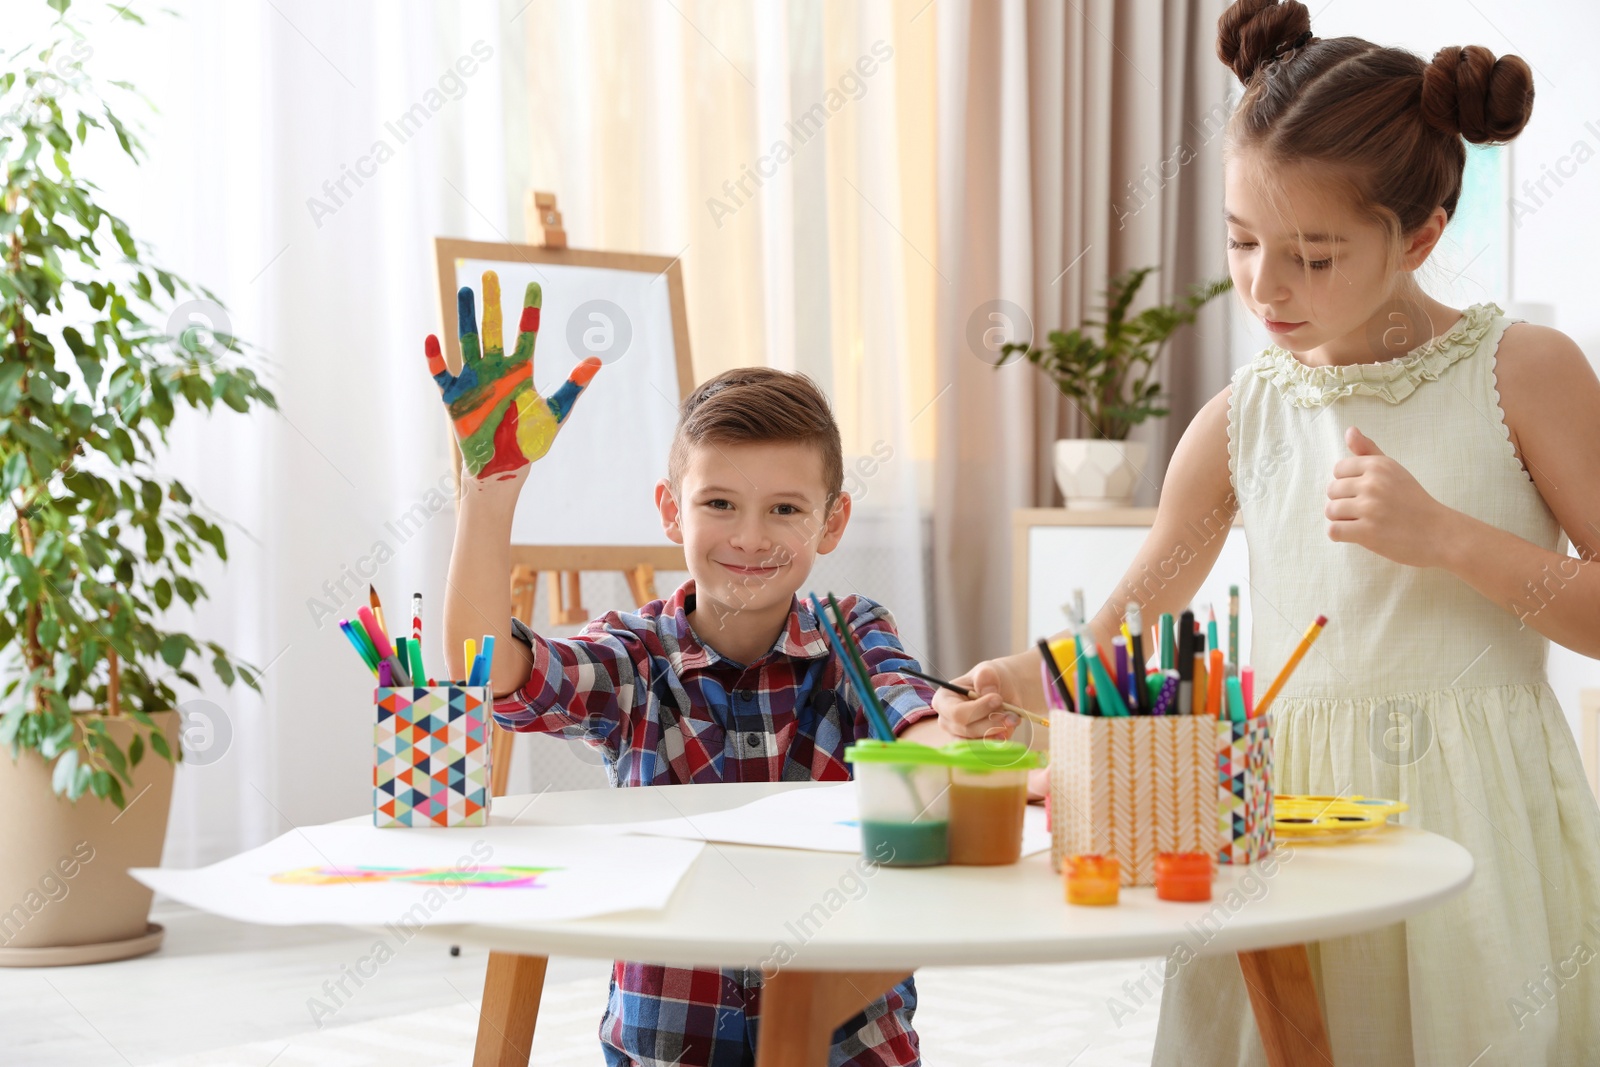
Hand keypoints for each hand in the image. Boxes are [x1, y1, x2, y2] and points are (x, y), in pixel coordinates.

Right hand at [426, 271, 601, 479]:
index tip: (534, 285)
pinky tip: (431, 339)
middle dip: (493, 303)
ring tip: (466, 291)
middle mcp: (496, 369)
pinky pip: (442, 374)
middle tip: (490, 275)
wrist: (504, 468)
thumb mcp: (556, 412)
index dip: (530, 310)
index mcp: (520, 370)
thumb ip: (574, 386)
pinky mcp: (454, 398)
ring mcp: (474, 380)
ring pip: (468, 341)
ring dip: (466, 317)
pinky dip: (435, 359)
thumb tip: (597, 359)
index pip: (527, 333)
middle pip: (493, 329)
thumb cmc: (530, 441)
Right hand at [930, 660, 1023, 740]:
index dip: (978, 709)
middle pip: (968, 730)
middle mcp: (947, 720)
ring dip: (998, 731)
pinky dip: (999, 740)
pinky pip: (985, 750)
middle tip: (1010, 712)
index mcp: (943, 700)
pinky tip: (1008, 728)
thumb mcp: (988, 671)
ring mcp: (959, 736)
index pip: (956, 713)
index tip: (998, 698)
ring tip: (1012, 718)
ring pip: (977, 742)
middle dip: (992, 721)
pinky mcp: (972, 746)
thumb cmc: (990, 680)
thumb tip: (988, 692)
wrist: (1002, 693)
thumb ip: (986, 677)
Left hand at [1325, 426, 1451, 565]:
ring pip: (1330, 511)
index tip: (1366, 492)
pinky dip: (1341, 535)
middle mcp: (1373, 483)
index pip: (1338, 469)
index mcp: (1378, 465)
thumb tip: (1350, 430)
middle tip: (1368, 510)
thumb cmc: (1412, 500)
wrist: (1438, 533)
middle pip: (1332, 491)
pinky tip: (1358, 534)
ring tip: (1364, 522)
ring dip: (1342, 519)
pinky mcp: (1367, 532)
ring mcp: (1370, 508)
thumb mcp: (1393, 470)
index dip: (1348, 483)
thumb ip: (1368, 450)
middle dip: (1344, 502)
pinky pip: (1333, 531)